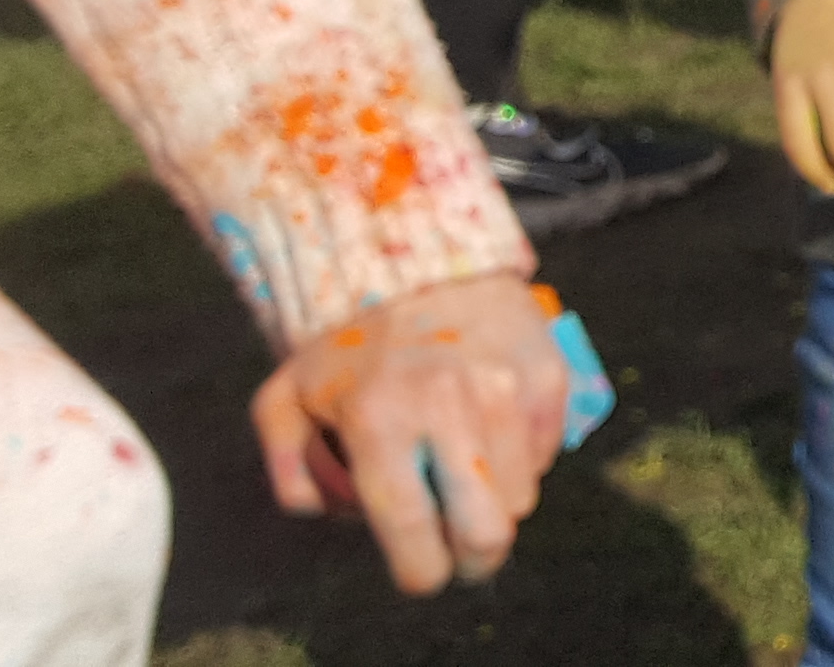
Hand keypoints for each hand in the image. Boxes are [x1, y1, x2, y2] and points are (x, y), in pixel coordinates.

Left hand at [248, 274, 575, 594]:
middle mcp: (447, 405)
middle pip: (487, 532)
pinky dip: (524, 458)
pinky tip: (495, 431)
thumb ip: (289, 471)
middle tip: (462, 551)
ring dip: (496, 500)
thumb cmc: (349, 344)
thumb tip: (336, 516)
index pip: (412, 529)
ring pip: (520, 499)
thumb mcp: (286, 399)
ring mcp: (504, 388)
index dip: (421, 573)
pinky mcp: (546, 373)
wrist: (420, 259)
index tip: (422, 574)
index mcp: (379, 420)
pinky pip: (547, 454)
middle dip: (474, 558)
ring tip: (470, 468)